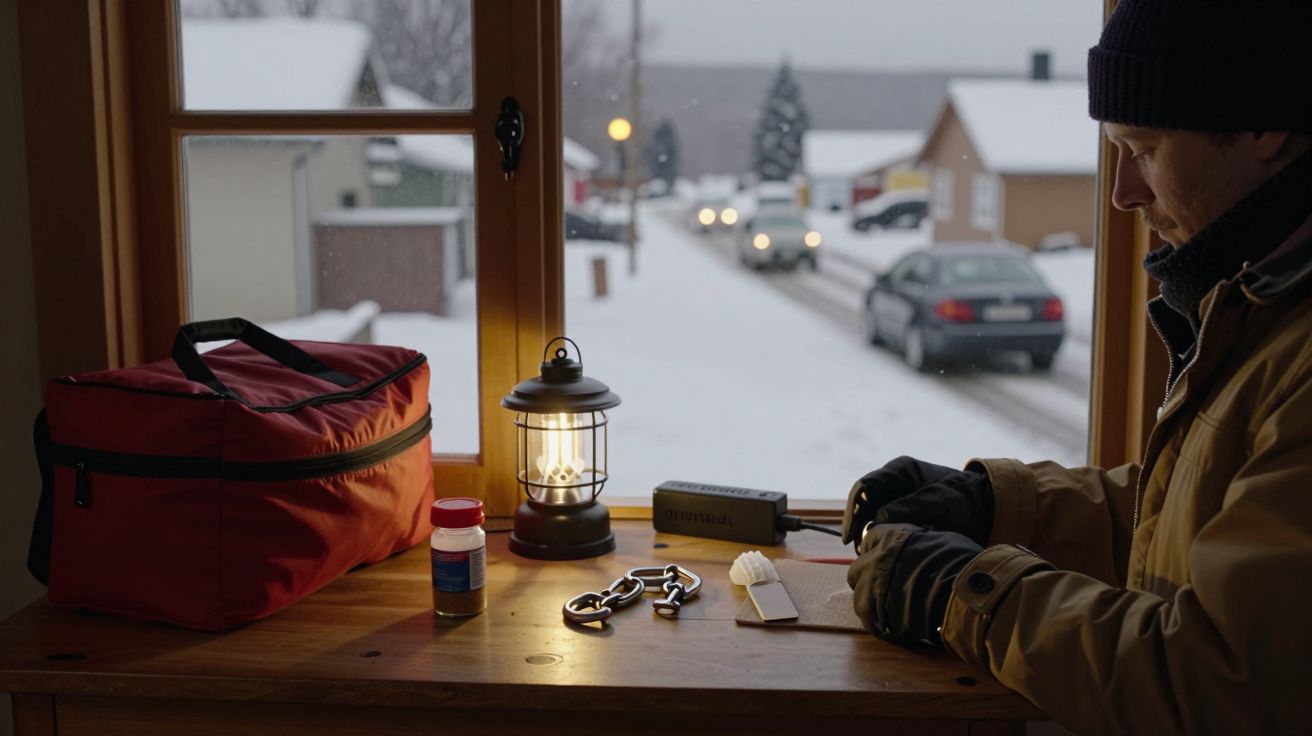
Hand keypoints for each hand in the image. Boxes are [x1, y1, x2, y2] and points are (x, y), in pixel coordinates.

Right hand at [841, 456, 994, 549]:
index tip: (850, 534)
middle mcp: (891, 483)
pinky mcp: (898, 517)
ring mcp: (893, 500)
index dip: (854, 510)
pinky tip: (879, 554)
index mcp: (899, 470)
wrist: (984, 508)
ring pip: (868, 518)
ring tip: (867, 555)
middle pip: (862, 504)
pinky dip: (878, 540)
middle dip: (857, 526)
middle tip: (858, 550)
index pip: (865, 487)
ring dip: (866, 535)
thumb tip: (882, 517)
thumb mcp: (946, 497)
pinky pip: (881, 529)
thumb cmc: (967, 497)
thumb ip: (916, 505)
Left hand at [847, 523, 981, 646]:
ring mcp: (871, 589)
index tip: (885, 557)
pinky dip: (880, 622)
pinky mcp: (874, 615)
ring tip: (891, 608)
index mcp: (891, 538)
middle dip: (869, 576)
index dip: (878, 548)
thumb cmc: (961, 564)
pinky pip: (869, 620)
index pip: (871, 538)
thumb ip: (922, 542)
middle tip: (885, 584)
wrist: (964, 597)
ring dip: (872, 601)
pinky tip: (895, 624)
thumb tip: (922, 546)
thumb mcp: (944, 540)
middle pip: (858, 568)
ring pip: (859, 596)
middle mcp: (875, 560)